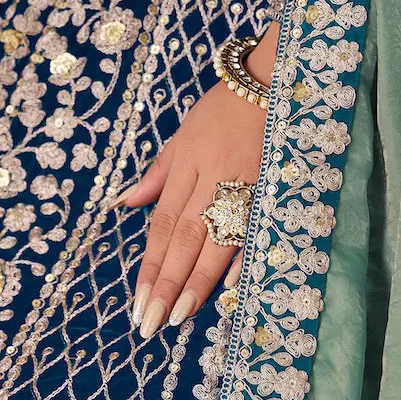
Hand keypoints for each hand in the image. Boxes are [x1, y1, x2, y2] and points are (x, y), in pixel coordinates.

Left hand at [118, 25, 276, 338]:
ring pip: (215, 241)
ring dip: (196, 283)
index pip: (162, 228)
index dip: (149, 267)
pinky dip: (242, 256)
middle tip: (150, 324)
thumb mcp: (183, 132)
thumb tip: (125, 202)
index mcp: (186, 169)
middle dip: (165, 285)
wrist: (274, 75)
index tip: (138, 303)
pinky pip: (253, 228)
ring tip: (179, 317)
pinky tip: (230, 288)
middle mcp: (210, 180)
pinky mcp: (270, 188)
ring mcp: (242, 186)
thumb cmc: (225, 107)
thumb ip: (158, 173)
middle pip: (183, 241)